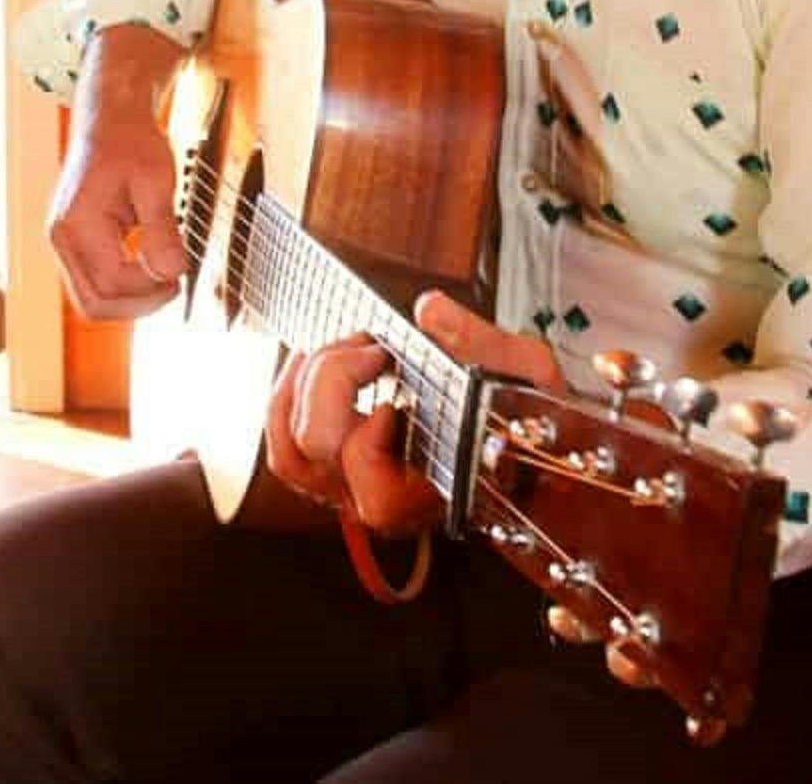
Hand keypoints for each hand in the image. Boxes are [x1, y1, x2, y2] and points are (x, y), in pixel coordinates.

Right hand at [46, 26, 188, 319]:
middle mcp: (62, 238)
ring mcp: (65, 242)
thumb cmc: (131, 141)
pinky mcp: (76, 242)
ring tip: (164, 274)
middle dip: (139, 304)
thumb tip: (172, 272)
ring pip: (92, 298)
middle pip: (93, 304)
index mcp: (76, 224)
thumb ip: (161, 229)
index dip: (150, 287)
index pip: (111, 282)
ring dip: (131, 297)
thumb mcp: (155, 180)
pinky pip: (95, 281)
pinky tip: (149, 264)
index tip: (180, 272)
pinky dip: (124, 283)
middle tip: (174, 285)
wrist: (111, 118)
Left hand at [262, 291, 564, 534]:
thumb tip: (430, 310)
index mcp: (434, 493)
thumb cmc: (528, 419)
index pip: (377, 496)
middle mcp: (384, 500)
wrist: (519, 441)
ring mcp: (351, 486)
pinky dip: (286, 396)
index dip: (372, 435)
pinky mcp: (332, 467)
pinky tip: (312, 360)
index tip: (396, 384)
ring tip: (339, 348)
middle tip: (373, 348)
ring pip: (289, 452)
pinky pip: (283, 443)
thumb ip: (482, 345)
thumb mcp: (525, 374)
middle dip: (334, 379)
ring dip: (302, 385)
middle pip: (318, 452)